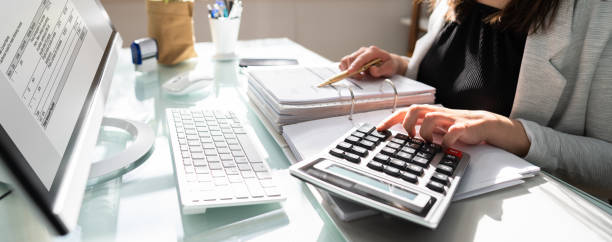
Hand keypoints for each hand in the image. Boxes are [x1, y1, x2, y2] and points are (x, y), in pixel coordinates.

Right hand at [339, 46, 407, 78]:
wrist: (389, 62)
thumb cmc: (389, 64)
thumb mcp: (389, 68)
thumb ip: (380, 70)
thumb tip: (372, 70)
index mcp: (373, 51)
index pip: (361, 58)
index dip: (355, 65)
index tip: (350, 72)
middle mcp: (364, 50)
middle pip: (351, 58)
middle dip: (352, 70)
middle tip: (360, 77)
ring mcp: (359, 53)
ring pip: (346, 60)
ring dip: (349, 69)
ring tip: (359, 75)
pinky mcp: (355, 57)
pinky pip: (345, 61)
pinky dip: (346, 68)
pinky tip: (355, 72)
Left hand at [376, 105, 530, 155]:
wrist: (483, 125)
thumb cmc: (455, 127)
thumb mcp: (434, 128)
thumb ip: (419, 128)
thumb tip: (398, 136)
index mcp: (429, 114)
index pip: (405, 111)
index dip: (391, 119)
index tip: (380, 129)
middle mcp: (437, 113)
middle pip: (416, 109)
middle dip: (407, 122)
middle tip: (409, 136)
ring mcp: (450, 119)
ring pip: (432, 117)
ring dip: (425, 132)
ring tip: (427, 143)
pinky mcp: (464, 126)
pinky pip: (454, 130)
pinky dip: (447, 139)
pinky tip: (445, 146)